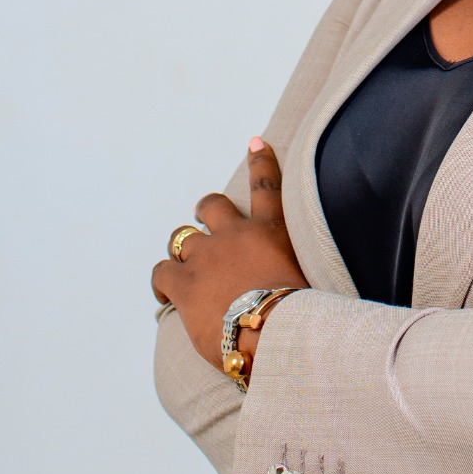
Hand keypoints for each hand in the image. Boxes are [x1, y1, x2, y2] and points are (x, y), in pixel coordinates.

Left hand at [152, 138, 307, 370]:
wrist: (275, 332)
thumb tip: (298, 289)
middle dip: (205, 210)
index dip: (261, 160)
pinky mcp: (183, 283)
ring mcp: (206, 257)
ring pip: (181, 239)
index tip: (255, 140)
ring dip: (182, 251)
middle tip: (201, 220)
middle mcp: (235, 235)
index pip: (266, 186)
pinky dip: (161, 282)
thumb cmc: (300, 316)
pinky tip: (164, 295)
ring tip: (184, 269)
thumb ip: (296, 272)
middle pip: (211, 205)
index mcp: (271, 232)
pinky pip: (161, 272)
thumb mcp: (312, 281)